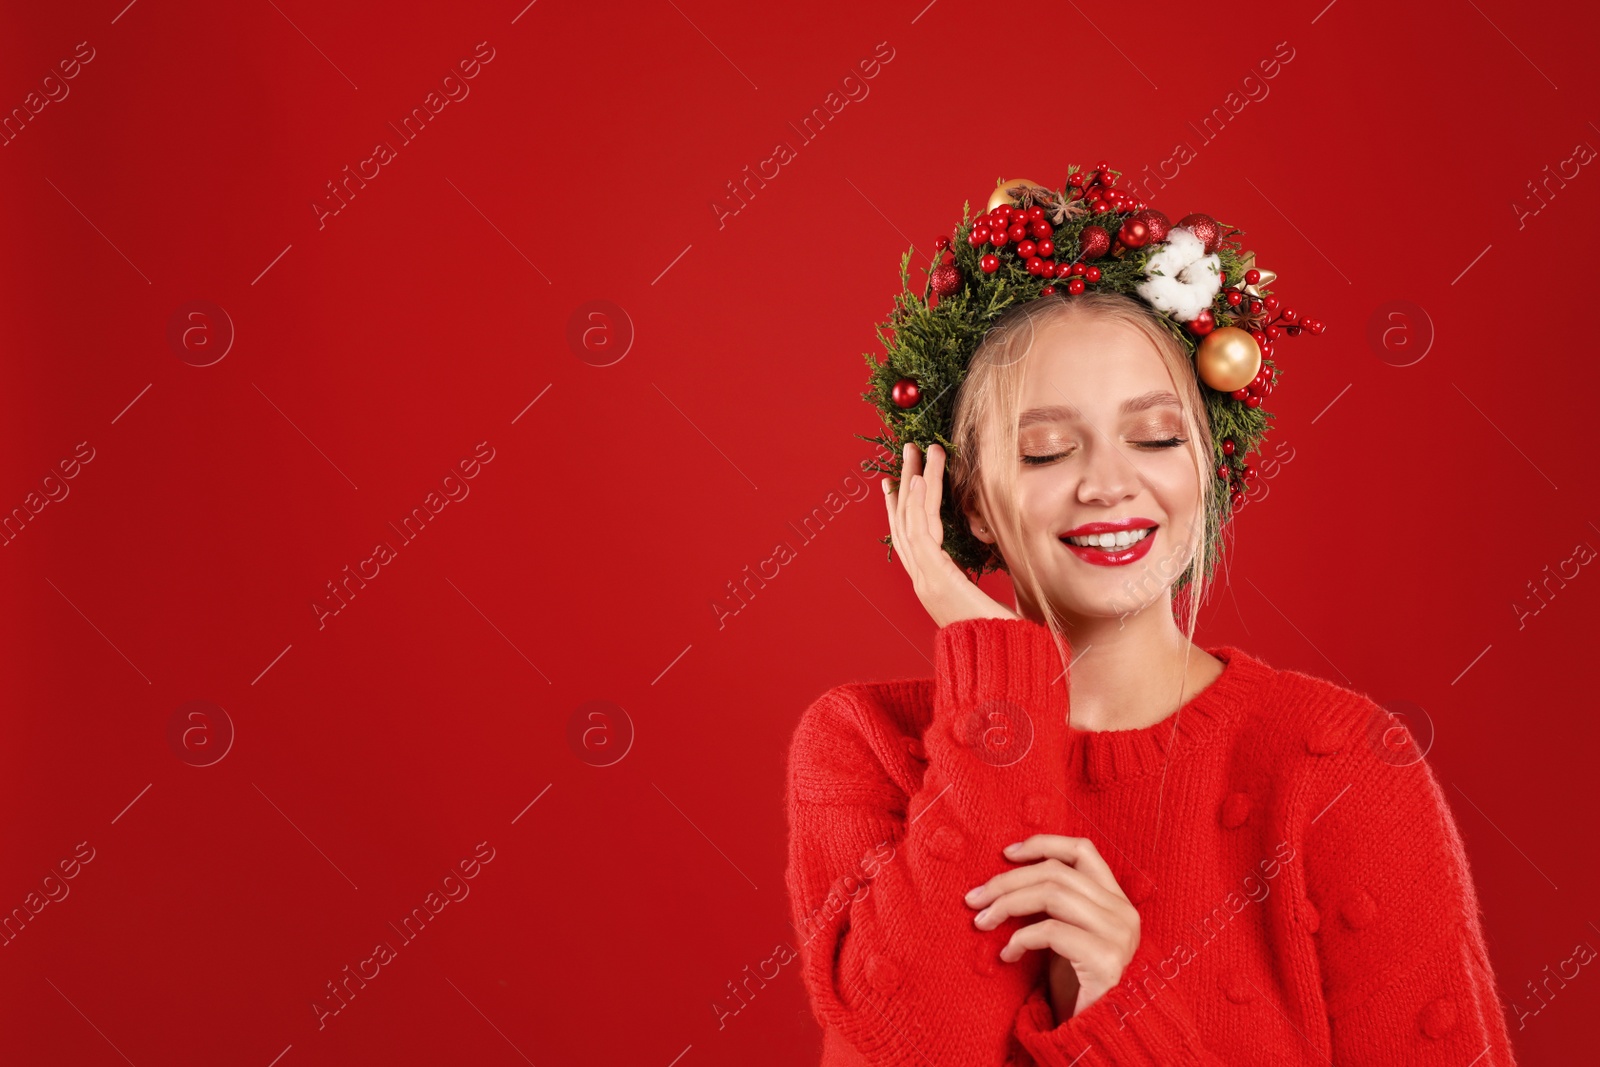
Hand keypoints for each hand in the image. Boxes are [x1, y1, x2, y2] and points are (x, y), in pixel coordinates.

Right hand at [881, 441, 1018, 627]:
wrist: (1005, 665)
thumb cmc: (1006, 640)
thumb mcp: (994, 604)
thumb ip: (987, 585)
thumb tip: (1001, 565)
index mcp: (934, 587)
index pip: (910, 539)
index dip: (901, 508)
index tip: (899, 480)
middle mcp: (923, 583)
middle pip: (904, 524)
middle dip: (905, 484)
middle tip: (907, 451)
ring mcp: (926, 582)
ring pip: (911, 521)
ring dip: (914, 482)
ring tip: (917, 450)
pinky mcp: (936, 580)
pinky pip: (922, 535)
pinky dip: (921, 505)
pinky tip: (924, 479)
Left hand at [964, 835, 1140, 1020]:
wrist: (1097, 1031)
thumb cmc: (1076, 982)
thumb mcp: (1066, 932)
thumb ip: (1053, 902)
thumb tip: (1003, 874)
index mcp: (1116, 899)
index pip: (1082, 850)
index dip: (1042, 844)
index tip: (1005, 853)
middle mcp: (1123, 911)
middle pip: (1055, 872)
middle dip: (1007, 880)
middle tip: (974, 898)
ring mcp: (1118, 935)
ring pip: (1051, 894)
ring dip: (1007, 904)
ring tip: (982, 922)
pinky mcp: (1106, 960)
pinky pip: (1051, 931)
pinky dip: (1020, 939)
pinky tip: (1006, 955)